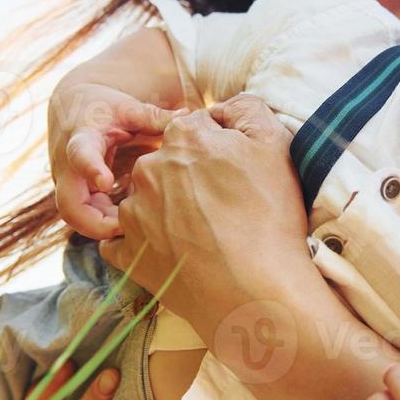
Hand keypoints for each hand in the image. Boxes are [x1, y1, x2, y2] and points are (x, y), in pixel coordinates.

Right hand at [48, 80, 182, 239]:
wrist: (72, 109)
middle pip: (69, 205)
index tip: (106, 181)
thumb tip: (186, 116)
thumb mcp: (126, 108)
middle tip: (127, 228)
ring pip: (77, 218)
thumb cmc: (102, 108)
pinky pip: (87, 218)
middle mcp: (68, 168)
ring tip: (137, 230)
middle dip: (94, 223)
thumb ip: (153, 116)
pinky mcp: (79, 195)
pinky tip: (133, 226)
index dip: (91, 169)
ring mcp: (71, 185)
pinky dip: (107, 224)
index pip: (80, 155)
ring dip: (104, 228)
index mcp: (81, 139)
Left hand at [97, 94, 309, 323]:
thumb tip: (223, 108)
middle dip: (187, 179)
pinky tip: (170, 253)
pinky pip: (123, 242)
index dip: (217, 151)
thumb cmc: (269, 217)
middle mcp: (149, 169)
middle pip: (167, 164)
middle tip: (221, 208)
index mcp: (183, 136)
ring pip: (145, 201)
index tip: (233, 175)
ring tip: (200, 236)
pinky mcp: (128, 253)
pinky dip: (142, 245)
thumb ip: (247, 109)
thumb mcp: (276, 144)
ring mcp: (133, 213)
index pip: (195, 130)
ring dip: (165, 211)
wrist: (255, 290)